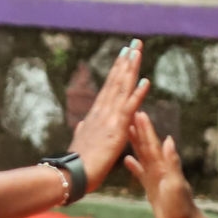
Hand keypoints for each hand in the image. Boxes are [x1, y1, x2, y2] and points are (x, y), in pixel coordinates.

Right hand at [69, 39, 146, 191]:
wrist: (72, 175)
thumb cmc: (76, 164)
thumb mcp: (80, 143)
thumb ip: (82, 131)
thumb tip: (80, 125)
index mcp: (96, 115)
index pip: (109, 87)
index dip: (117, 70)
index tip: (124, 54)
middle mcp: (102, 112)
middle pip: (116, 81)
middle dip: (126, 61)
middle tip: (134, 43)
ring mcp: (109, 118)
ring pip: (122, 88)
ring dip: (131, 69)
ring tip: (137, 51)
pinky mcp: (116, 129)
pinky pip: (129, 108)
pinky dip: (137, 93)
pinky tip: (145, 81)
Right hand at [125, 110, 196, 217]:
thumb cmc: (181, 206)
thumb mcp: (176, 183)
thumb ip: (172, 162)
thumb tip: (168, 140)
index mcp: (164, 166)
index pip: (152, 144)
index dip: (146, 129)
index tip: (140, 113)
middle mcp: (159, 169)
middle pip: (146, 146)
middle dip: (139, 130)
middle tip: (130, 114)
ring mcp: (155, 177)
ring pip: (142, 156)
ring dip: (135, 143)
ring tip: (126, 131)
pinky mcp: (151, 188)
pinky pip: (140, 173)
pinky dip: (134, 166)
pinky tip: (126, 159)